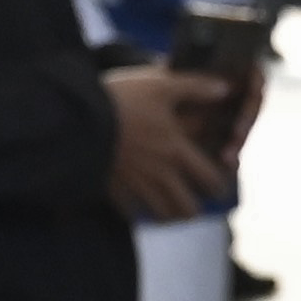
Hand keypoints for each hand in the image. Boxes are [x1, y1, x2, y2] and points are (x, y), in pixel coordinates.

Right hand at [107, 67, 225, 219]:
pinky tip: (136, 203)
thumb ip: (194, 87)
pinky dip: (136, 212)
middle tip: (191, 200)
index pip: (210, 180)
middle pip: (188, 209)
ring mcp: (136, 185)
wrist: (76, 117)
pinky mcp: (112, 189)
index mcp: (176, 151)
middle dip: (194, 208)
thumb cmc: (121, 99)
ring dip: (169, 214)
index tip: (218, 184)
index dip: (219, 186)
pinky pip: (130, 213)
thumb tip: (224, 88)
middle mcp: (160, 174)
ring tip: (167, 205)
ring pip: (162, 215)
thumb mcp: (160, 85)